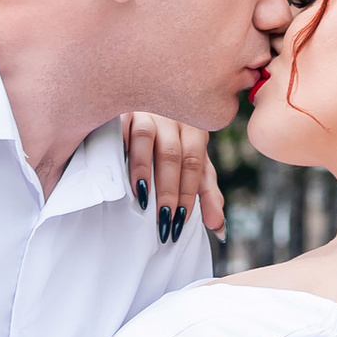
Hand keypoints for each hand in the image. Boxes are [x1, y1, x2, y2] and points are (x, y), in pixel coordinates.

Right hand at [123, 113, 225, 244]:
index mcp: (194, 130)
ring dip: (143, 170)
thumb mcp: (193, 165)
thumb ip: (207, 193)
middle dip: (168, 190)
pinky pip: (120, 128)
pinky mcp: (121, 111)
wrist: (147, 108)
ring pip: (146, 137)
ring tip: (142, 200)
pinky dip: (120, 150)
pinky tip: (117, 173)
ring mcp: (146, 111)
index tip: (180, 221)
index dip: (188, 194)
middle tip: (163, 219)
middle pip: (172, 154)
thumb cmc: (173, 144)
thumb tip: (219, 228)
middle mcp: (172, 118)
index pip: (193, 164)